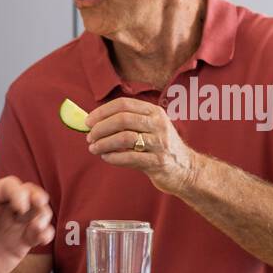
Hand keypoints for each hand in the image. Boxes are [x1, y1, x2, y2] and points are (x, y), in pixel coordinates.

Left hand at [0, 176, 53, 272]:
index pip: (8, 186)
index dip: (18, 192)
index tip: (20, 207)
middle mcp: (2, 210)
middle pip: (27, 193)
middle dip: (37, 196)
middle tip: (39, 206)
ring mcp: (13, 226)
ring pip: (37, 211)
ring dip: (44, 214)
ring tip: (38, 227)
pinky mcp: (21, 243)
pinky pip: (39, 233)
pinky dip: (46, 233)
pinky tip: (42, 238)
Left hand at [85, 98, 199, 194]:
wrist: (185, 169)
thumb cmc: (159, 147)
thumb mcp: (149, 128)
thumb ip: (127, 123)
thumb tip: (93, 122)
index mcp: (154, 112)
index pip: (123, 104)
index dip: (102, 112)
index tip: (87, 122)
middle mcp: (158, 124)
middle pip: (122, 119)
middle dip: (100, 128)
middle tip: (89, 137)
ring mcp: (159, 143)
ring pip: (124, 138)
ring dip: (104, 143)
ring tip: (94, 149)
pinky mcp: (158, 162)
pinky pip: (129, 157)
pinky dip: (113, 157)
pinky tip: (106, 157)